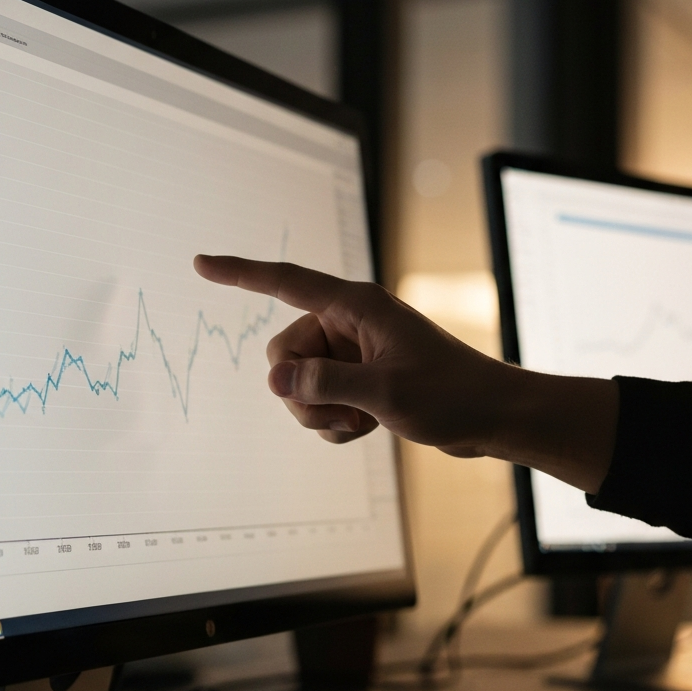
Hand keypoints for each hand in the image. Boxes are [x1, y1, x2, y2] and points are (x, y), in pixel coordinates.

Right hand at [192, 256, 618, 493]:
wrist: (490, 419)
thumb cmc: (450, 394)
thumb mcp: (383, 392)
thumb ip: (324, 384)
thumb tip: (276, 381)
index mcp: (355, 306)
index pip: (285, 283)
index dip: (240, 274)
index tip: (201, 263)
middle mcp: (348, 325)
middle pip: (283, 353)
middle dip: (301, 391)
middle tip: (338, 411)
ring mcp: (351, 354)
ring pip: (298, 384)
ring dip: (319, 412)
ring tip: (360, 420)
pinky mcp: (357, 379)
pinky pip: (319, 402)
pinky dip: (334, 421)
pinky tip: (365, 428)